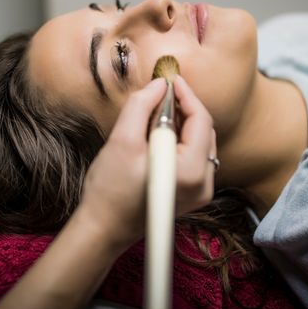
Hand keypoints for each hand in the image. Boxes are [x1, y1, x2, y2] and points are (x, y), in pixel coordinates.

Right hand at [78, 75, 215, 249]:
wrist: (103, 229)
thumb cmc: (109, 189)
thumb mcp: (122, 140)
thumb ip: (142, 106)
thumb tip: (160, 84)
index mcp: (190, 171)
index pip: (200, 119)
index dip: (186, 95)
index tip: (171, 79)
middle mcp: (204, 183)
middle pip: (204, 130)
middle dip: (184, 108)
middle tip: (162, 93)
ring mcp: (200, 191)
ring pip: (201, 142)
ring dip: (183, 123)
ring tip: (158, 112)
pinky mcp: (193, 194)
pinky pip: (195, 157)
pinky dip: (181, 140)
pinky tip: (160, 135)